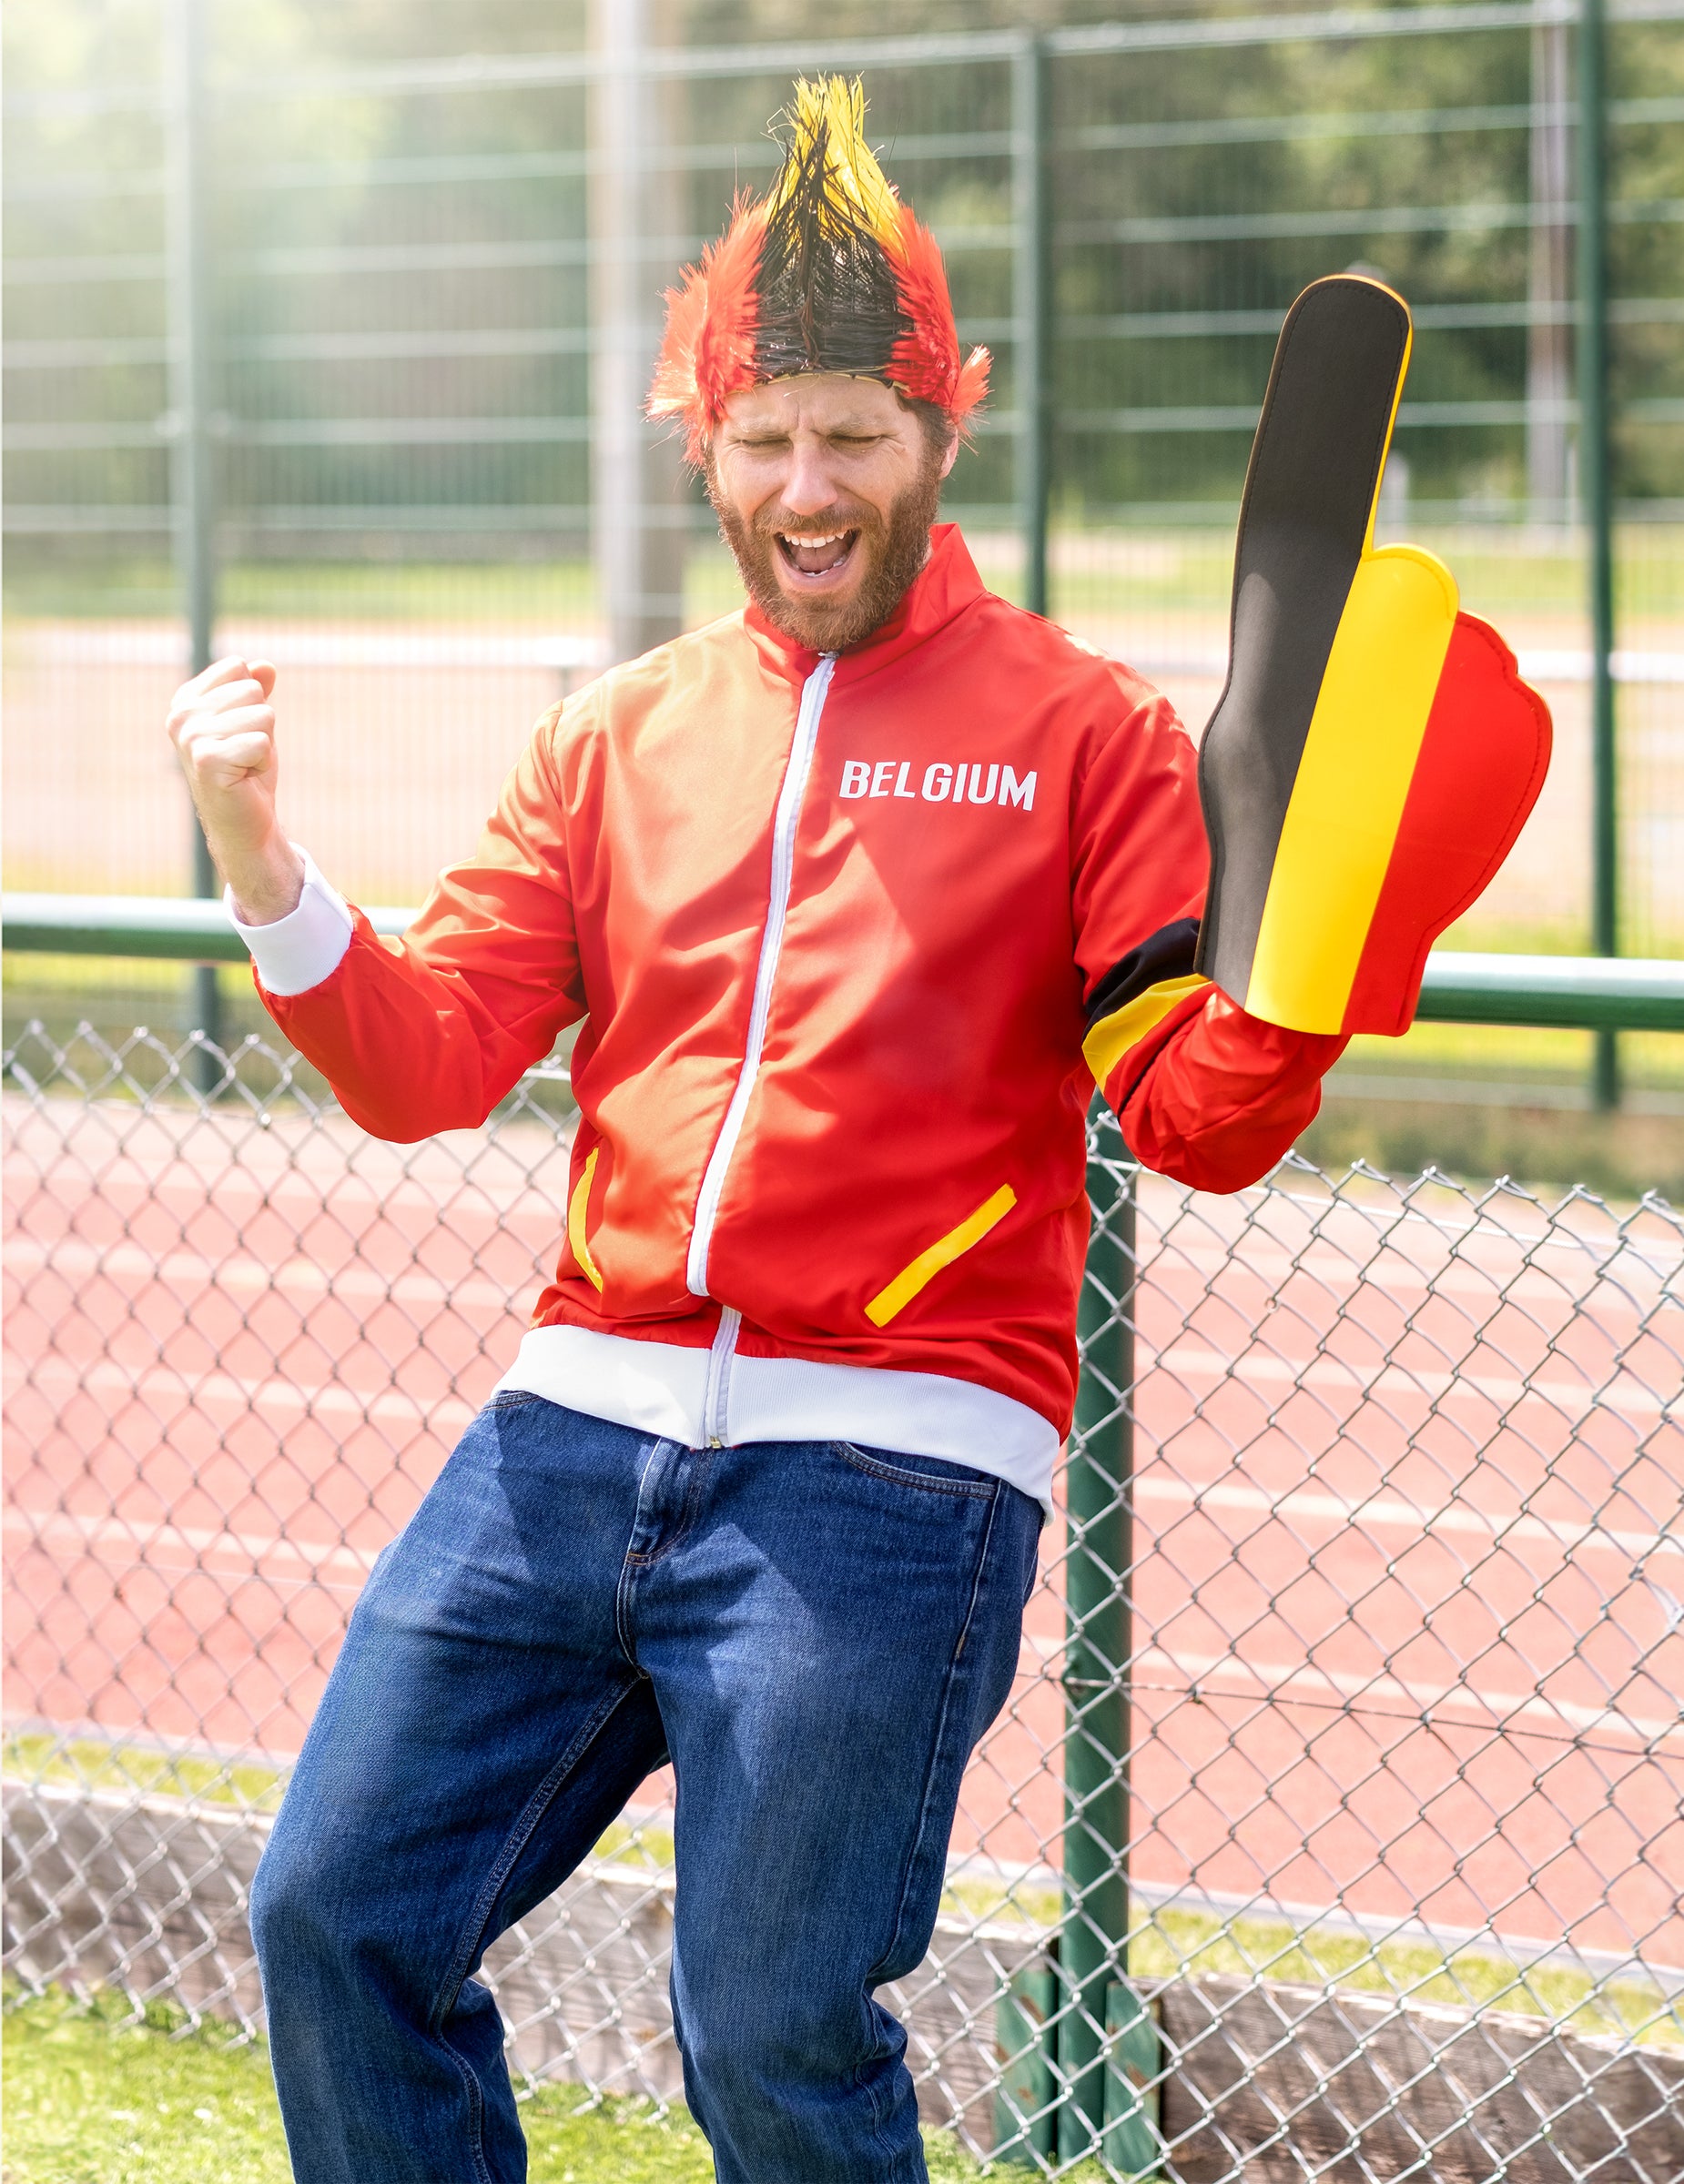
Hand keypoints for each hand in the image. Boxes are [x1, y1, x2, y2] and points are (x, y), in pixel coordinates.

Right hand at [166, 656, 304, 923]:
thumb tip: (264, 665)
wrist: (244, 823)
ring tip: (244, 766)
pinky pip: (262, 741)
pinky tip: (246, 778)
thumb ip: (255, 689)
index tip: (239, 731)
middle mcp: (181, 715)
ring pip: (262, 715)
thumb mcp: (253, 722)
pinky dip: (263, 762)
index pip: (238, 668)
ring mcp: (190, 738)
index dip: (252, 701)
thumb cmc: (247, 771)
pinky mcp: (207, 760)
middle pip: (252, 691)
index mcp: (186, 700)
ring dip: (263, 745)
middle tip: (245, 754)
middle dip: (261, 725)